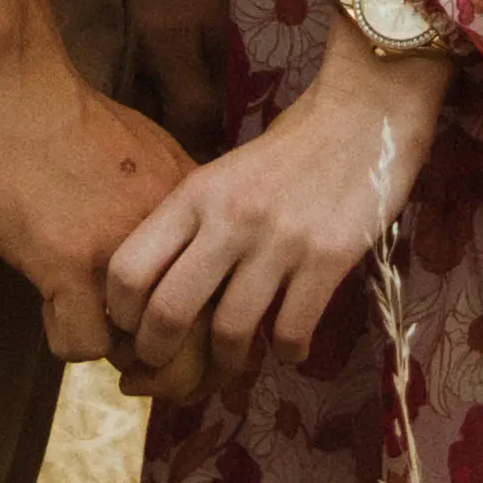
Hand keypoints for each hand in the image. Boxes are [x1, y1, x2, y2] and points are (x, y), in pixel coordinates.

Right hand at [0, 0, 218, 374]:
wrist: (12, 88)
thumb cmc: (69, 120)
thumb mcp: (150, 155)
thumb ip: (174, 209)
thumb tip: (190, 259)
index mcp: (197, 209)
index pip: (232, 302)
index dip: (213, 346)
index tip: (186, 356)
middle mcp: (174, 236)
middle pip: (200, 345)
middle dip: (173, 376)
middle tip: (140, 376)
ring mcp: (122, 252)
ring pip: (142, 354)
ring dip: (114, 354)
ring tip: (88, 323)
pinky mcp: (68, 264)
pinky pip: (83, 347)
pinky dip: (64, 338)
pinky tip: (50, 305)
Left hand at [105, 34, 445, 380]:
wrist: (363, 114)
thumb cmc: (289, 149)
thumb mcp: (224, 175)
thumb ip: (193, 224)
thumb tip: (157, 292)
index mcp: (195, 194)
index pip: (129, 267)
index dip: (120, 314)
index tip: (131, 330)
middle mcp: (229, 218)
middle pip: (169, 312)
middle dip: (159, 355)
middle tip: (166, 368)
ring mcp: (279, 240)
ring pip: (230, 332)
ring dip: (225, 364)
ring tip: (231, 365)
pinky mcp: (327, 258)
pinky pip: (291, 331)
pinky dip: (286, 351)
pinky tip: (289, 346)